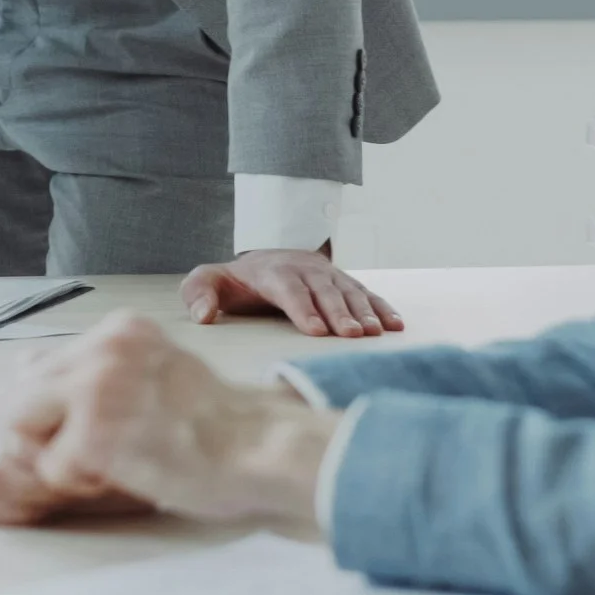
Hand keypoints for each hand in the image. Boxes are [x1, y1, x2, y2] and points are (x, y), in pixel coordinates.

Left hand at [0, 314, 333, 531]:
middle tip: (92, 454)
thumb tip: (25, 367)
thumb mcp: (157, 370)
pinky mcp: (94, 435)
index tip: (93, 428)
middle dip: (42, 432)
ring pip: (22, 427)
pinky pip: (49, 468)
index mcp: (120, 330)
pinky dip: (78, 482)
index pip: (42, 363)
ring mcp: (95, 388)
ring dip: (56, 455)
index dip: (55, 407)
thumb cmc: (218, 423)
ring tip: (111, 462)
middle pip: (21, 394)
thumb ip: (101, 368)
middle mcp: (102, 348)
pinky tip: (126, 474)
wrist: (263, 448)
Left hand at [182, 247, 404, 338]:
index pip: (290, 290)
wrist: (264, 258)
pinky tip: (396, 325)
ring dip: (365, 312)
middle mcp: (305, 270)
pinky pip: (366, 293)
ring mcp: (327, 275)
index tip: (317, 331)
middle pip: (324, 292)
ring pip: (349, 292)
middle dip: (340, 313)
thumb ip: (199, 293)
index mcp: (273, 273)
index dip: (304, 309)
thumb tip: (202, 315)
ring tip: (376, 333)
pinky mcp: (343, 282)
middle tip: (353, 336)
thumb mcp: (209, 281)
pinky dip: (382, 307)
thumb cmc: (235, 281)